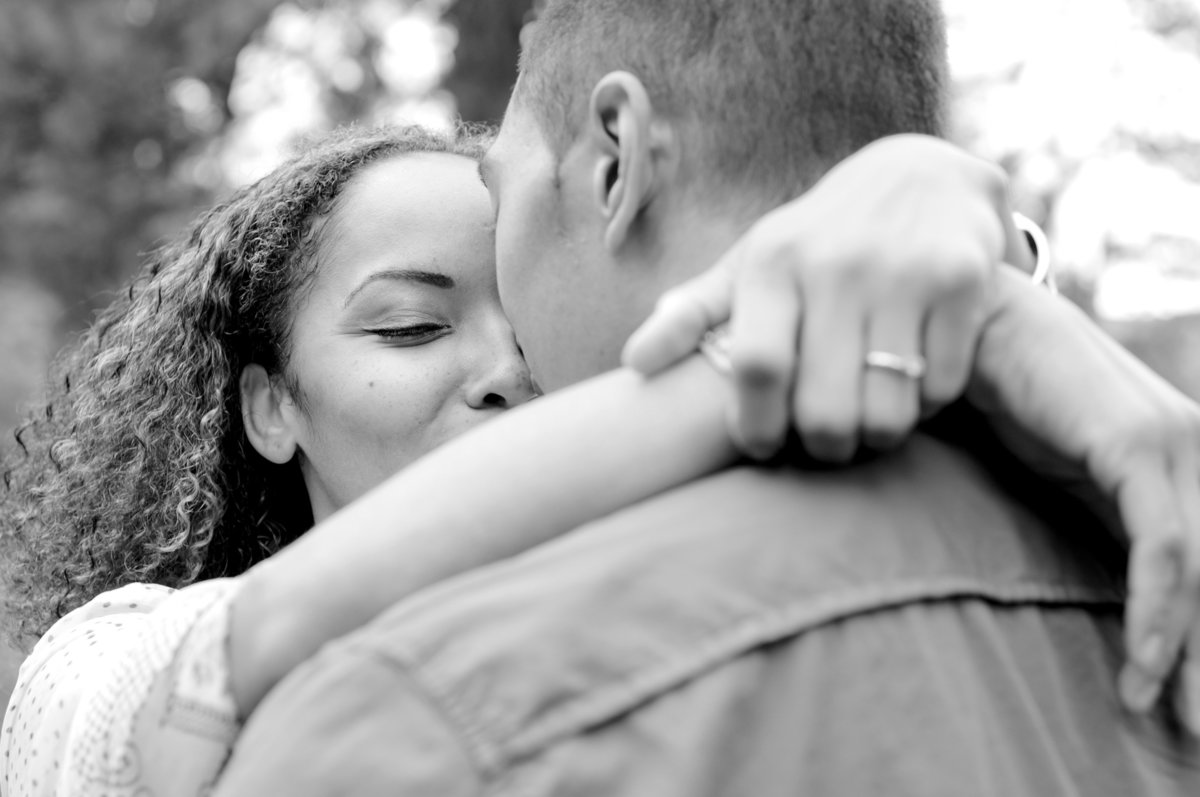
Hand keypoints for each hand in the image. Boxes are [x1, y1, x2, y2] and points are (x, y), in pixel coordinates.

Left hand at [622, 134, 1030, 460]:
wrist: (921, 173)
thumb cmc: (818, 239)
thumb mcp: (752, 262)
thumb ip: (693, 313)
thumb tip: (634, 364)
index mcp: (775, 262)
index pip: (756, 366)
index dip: (756, 426)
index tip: (762, 446)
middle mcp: (838, 264)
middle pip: (824, 409)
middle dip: (823, 447)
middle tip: (824, 443)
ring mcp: (905, 272)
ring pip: (888, 412)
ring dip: (877, 434)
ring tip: (868, 417)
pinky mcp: (964, 281)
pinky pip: (942, 388)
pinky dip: (928, 404)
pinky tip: (914, 381)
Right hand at [972, 267, 1199, 730]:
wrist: (973, 322)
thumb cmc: (1007, 393)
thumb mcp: (1064, 472)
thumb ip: (1101, 517)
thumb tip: (1115, 579)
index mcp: (1178, 462)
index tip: (1187, 706)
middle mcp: (1194, 452)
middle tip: (1195, 738)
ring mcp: (1174, 444)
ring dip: (1194, 657)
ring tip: (1175, 721)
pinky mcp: (1138, 444)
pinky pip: (1163, 547)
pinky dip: (1158, 612)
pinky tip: (1147, 666)